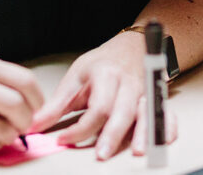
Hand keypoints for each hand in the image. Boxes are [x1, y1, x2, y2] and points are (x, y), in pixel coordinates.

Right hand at [0, 52, 43, 153]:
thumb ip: (13, 86)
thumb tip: (42, 109)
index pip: (25, 80)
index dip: (38, 100)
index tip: (37, 108)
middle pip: (15, 104)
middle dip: (27, 120)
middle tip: (24, 124)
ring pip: (4, 129)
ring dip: (11, 134)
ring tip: (3, 128)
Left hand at [31, 33, 177, 159]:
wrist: (129, 48)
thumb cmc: (100, 64)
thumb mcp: (75, 77)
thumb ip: (57, 104)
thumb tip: (35, 124)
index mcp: (106, 75)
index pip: (96, 106)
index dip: (80, 127)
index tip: (63, 138)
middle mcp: (128, 83)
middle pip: (123, 111)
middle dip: (112, 134)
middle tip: (101, 154)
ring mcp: (145, 91)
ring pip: (147, 112)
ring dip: (144, 132)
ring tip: (137, 151)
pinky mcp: (156, 98)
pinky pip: (166, 112)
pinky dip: (167, 126)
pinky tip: (163, 140)